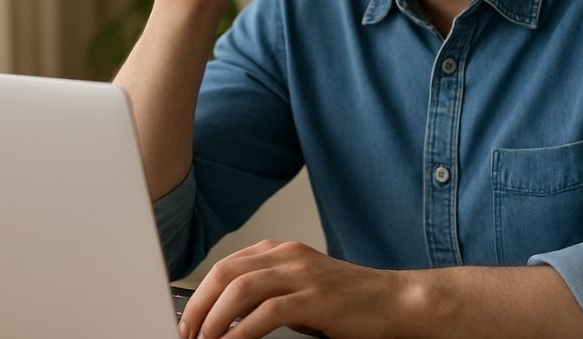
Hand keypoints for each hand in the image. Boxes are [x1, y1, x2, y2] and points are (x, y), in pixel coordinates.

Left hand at [177, 240, 411, 338]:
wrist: (395, 302)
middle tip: (187, 333)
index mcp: (281, 252)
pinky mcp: (316, 298)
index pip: (226, 266)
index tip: (187, 320)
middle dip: (199, 306)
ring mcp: (303, 275)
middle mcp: (288, 257)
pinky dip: (242, 331)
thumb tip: (226, 317)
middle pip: (225, 273)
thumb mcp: (300, 289)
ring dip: (215, 318)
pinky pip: (268, 312)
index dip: (200, 293)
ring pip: (241, 289)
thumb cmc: (349, 302)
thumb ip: (268, 294)